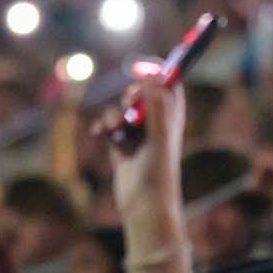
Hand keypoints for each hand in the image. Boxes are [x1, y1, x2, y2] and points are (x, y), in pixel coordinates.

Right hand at [102, 69, 185, 227]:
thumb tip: (149, 75)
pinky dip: (102, 127)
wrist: (144, 204)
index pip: (169, 83)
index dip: (158, 72)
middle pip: (142, 92)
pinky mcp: (121, 145)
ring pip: (121, 109)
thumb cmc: (158, 171)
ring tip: (114, 130)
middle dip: (131, 94)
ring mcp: (138, 134)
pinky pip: (108, 125)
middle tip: (130, 104)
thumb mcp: (159, 133)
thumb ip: (156, 103)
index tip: (142, 68)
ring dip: (114, 115)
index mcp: (172, 117)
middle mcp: (157, 123)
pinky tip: (100, 135)